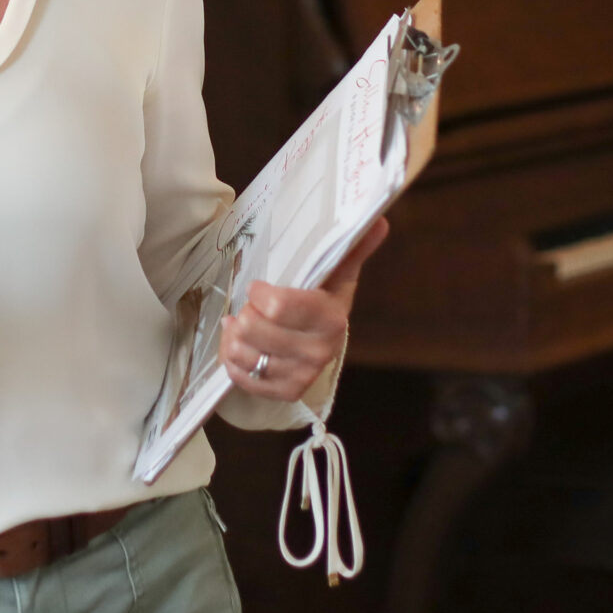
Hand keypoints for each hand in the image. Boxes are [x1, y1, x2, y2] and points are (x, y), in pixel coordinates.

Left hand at [218, 217, 387, 403]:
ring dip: (234, 336)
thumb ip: (353, 244)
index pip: (278, 306)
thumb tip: (379, 220)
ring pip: (244, 354)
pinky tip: (240, 345)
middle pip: (254, 329)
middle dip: (244, 313)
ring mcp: (303, 374)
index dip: (259, 294)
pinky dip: (233, 360)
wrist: (325, 338)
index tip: (257, 286)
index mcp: (331, 318)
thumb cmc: (324, 296)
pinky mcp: (286, 392)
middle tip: (249, 307)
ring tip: (239, 324)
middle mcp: (319, 351)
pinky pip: (243, 379)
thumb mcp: (337, 270)